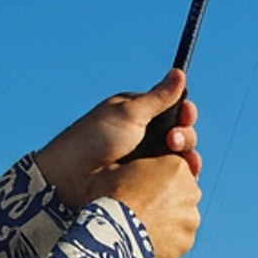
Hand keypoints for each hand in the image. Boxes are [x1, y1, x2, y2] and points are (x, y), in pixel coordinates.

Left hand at [33, 69, 200, 211]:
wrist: (70, 178)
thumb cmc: (93, 139)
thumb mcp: (128, 113)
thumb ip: (158, 98)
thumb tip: (179, 72)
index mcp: (138, 114)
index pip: (172, 110)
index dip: (184, 112)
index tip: (186, 113)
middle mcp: (144, 137)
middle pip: (181, 134)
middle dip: (185, 135)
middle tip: (172, 139)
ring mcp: (145, 161)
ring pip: (179, 158)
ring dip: (186, 155)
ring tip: (176, 156)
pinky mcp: (146, 184)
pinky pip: (172, 180)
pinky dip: (183, 177)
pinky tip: (186, 175)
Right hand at [98, 154, 201, 257]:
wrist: (111, 233)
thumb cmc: (107, 197)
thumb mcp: (112, 169)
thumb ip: (130, 166)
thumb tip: (124, 168)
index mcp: (176, 167)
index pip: (172, 169)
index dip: (153, 179)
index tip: (137, 188)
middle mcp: (191, 191)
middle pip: (181, 194)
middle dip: (165, 201)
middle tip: (139, 209)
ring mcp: (190, 219)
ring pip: (181, 219)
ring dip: (166, 223)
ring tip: (139, 230)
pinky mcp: (185, 243)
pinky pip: (177, 241)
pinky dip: (165, 243)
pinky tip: (144, 243)